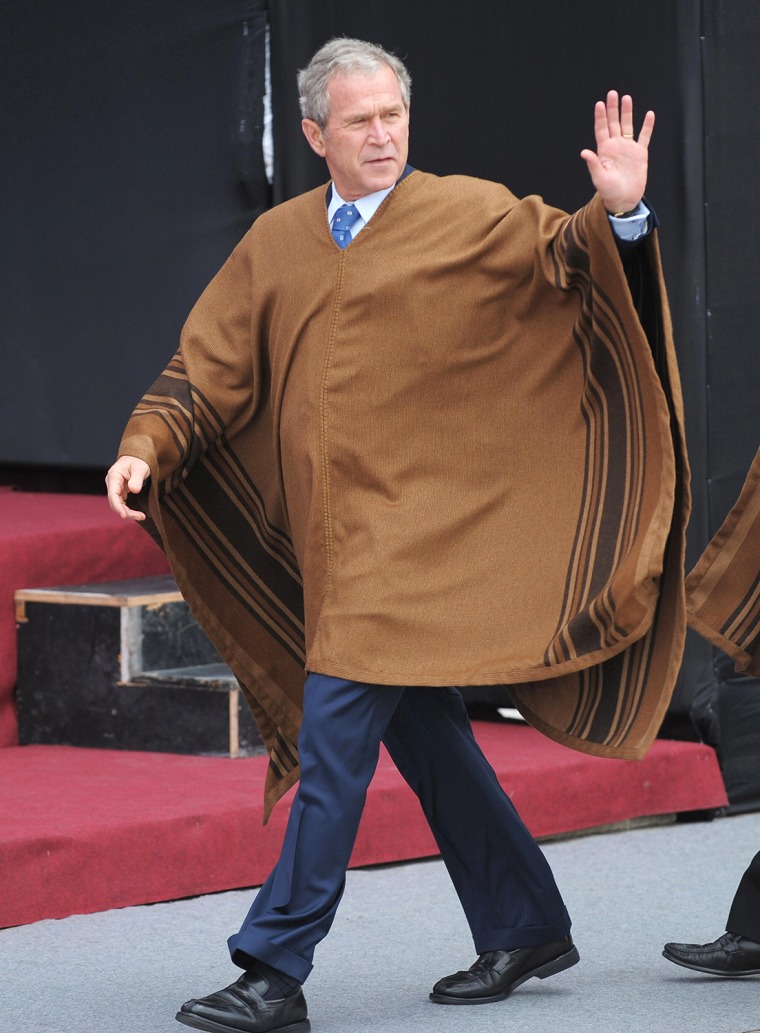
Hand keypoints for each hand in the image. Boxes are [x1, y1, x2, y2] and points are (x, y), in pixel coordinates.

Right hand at [105, 455, 149, 520]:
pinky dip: (128, 509)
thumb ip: (137, 478)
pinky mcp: (119, 492)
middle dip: (126, 512)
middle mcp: (112, 483)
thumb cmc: (138, 461)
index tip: (124, 515)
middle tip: (141, 516)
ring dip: (128, 512)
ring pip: (118, 504)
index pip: (112, 494)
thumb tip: (134, 490)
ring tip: (142, 516)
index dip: (117, 506)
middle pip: (114, 502)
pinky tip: (138, 514)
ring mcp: (115, 488)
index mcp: (114, 476)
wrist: (137, 458)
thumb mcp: (140, 468)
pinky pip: (121, 503)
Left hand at [580, 90, 654, 214]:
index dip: (600, 117)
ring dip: (627, 112)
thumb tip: (584, 152)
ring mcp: (628, 148)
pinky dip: (647, 126)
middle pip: (613, 123)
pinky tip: (649, 114)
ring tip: (627, 98)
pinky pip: (644, 137)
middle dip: (613, 108)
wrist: (624, 200)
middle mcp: (615, 146)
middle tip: (612, 93)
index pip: (601, 130)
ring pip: (627, 126)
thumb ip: (593, 164)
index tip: (600, 103)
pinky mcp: (640, 153)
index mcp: (604, 151)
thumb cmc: (609, 192)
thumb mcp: (599, 179)